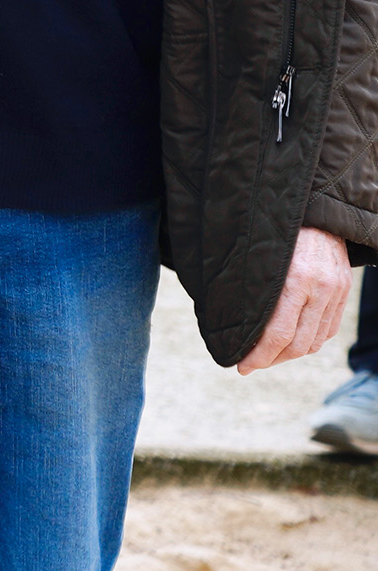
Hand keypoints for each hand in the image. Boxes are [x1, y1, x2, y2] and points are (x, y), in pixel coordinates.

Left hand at [237, 226, 354, 373]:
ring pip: (315, 340)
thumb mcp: (251, 254)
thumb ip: (244, 288)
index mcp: (292, 278)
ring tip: (268, 354)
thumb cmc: (267, 227)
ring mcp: (336, 288)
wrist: (309, 204)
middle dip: (271, 359)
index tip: (240, 366)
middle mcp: (319, 286)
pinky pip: (328, 328)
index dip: (257, 356)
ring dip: (290, 353)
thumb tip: (225, 323)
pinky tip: (290, 340)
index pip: (276, 334)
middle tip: (251, 363)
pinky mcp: (344, 288)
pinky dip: (309, 340)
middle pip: (297, 343)